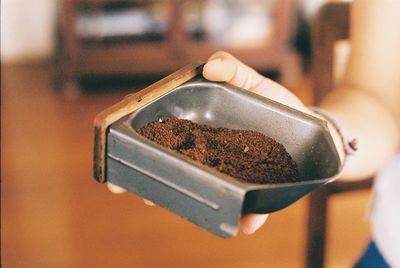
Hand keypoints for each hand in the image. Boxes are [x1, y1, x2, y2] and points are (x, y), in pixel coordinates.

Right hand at [107, 51, 311, 234]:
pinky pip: (251, 207)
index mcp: (205, 131)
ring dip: (195, 206)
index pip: (168, 141)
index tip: (122, 164)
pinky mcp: (259, 188)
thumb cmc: (274, 102)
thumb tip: (210, 67)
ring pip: (208, 193)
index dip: (144, 150)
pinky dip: (248, 216)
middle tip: (145, 195)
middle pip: (180, 172)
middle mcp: (214, 156)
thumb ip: (232, 68)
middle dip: (158, 186)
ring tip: (185, 211)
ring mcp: (234, 175)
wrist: (312, 125)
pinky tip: (246, 223)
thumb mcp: (253, 81)